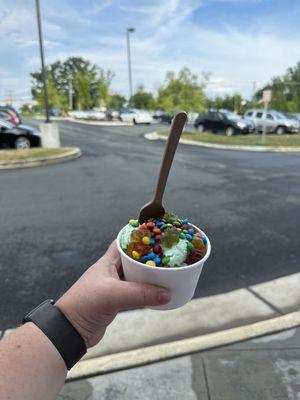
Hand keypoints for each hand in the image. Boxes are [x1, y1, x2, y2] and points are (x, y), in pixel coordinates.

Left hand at [56, 241, 170, 347]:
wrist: (70, 330)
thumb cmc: (84, 304)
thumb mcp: (114, 295)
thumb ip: (141, 293)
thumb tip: (166, 293)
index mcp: (107, 263)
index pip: (123, 243)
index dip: (137, 238)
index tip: (154, 236)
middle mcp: (110, 272)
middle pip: (133, 260)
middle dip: (148, 258)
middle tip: (165, 257)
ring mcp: (113, 287)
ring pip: (135, 277)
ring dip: (148, 277)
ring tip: (166, 274)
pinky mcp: (115, 301)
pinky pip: (135, 292)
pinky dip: (146, 292)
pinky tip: (156, 294)